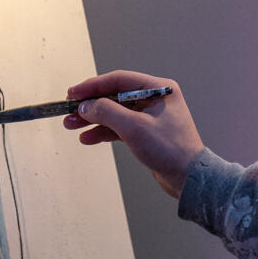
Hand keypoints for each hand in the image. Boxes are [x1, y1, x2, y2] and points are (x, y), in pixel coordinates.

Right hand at [64, 70, 203, 199]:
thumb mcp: (134, 127)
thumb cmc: (170, 149)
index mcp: (158, 88)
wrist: (188, 177)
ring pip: (115, 113)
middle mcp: (155, 99)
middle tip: (69, 112)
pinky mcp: (146, 133)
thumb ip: (107, 112)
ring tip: (71, 125)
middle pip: (114, 96)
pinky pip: (120, 128)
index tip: (73, 93)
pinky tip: (87, 138)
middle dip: (90, 105)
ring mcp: (150, 116)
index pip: (119, 80)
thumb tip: (86, 105)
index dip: (93, 86)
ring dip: (93, 119)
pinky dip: (103, 132)